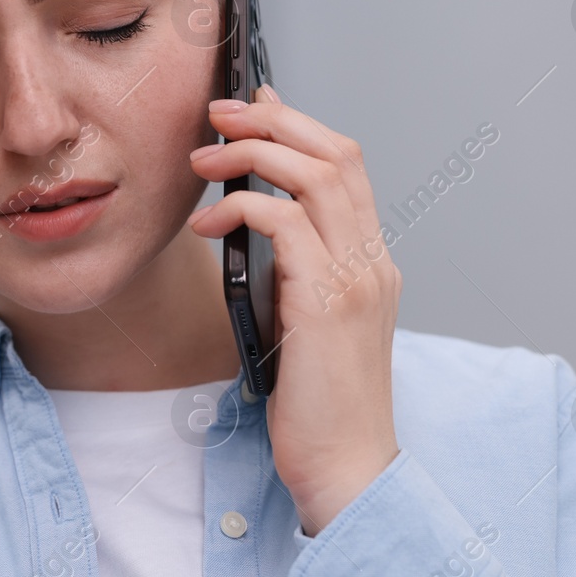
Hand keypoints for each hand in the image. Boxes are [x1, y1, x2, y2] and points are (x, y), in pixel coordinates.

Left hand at [187, 87, 400, 533]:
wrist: (346, 469)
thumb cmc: (317, 406)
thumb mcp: (301, 323)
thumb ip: (290, 272)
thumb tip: (248, 223)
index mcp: (370, 262)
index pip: (345, 166)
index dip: (298, 126)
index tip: (253, 107)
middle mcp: (373, 260)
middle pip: (336, 153)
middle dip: (273, 122)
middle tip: (219, 114)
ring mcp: (356, 278)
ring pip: (315, 175)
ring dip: (252, 155)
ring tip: (202, 159)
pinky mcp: (328, 302)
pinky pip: (285, 224)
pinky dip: (241, 209)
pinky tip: (204, 226)